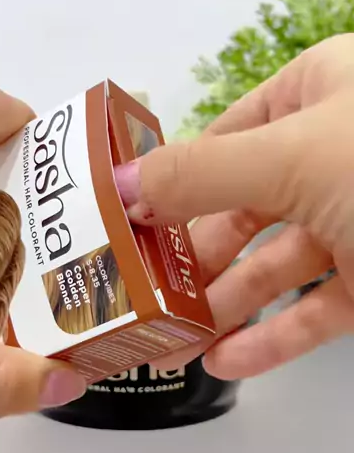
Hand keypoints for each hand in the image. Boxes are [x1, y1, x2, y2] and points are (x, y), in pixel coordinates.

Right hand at [115, 34, 353, 378]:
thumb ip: (198, 173)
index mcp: (318, 93)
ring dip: (224, 305)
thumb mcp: (291, 157)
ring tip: (171, 343)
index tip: (123, 221)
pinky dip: (274, 336)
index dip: (170, 177)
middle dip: (189, 257)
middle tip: (139, 297)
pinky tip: (228, 359)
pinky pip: (317, 307)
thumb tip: (119, 182)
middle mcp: (334, 152)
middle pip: (241, 206)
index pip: (224, 134)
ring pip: (275, 262)